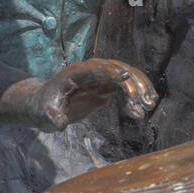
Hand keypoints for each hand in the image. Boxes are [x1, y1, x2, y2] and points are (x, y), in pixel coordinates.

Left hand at [26, 58, 157, 131]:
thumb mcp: (44, 113)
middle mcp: (91, 71)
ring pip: (125, 76)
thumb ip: (52, 117)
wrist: (46, 106)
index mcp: (76, 72)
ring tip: (149, 105)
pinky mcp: (105, 88)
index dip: (110, 71)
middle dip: (132, 83)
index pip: (96, 68)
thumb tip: (61, 124)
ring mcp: (100, 78)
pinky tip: (140, 113)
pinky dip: (134, 98)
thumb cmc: (44, 107)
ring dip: (139, 88)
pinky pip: (124, 88)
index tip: (125, 77)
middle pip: (116, 69)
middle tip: (145, 101)